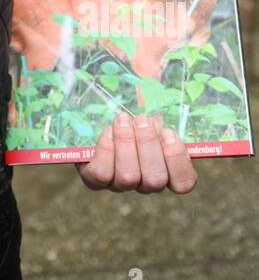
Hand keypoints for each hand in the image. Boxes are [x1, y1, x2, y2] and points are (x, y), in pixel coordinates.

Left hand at [75, 111, 197, 193]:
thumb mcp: (153, 108)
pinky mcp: (95, 180)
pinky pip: (102, 174)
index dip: (178, 159)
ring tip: (123, 119)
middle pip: (155, 180)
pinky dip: (106, 150)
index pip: (183, 182)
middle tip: (142, 119)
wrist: (99, 117)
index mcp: (167, 171)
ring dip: (127, 143)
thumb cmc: (134, 113)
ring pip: (129, 177)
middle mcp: (145, 184)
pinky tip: (108, 130)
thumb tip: (164, 95)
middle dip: (149, 145)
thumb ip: (163, 110)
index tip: (170, 132)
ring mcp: (120, 185)